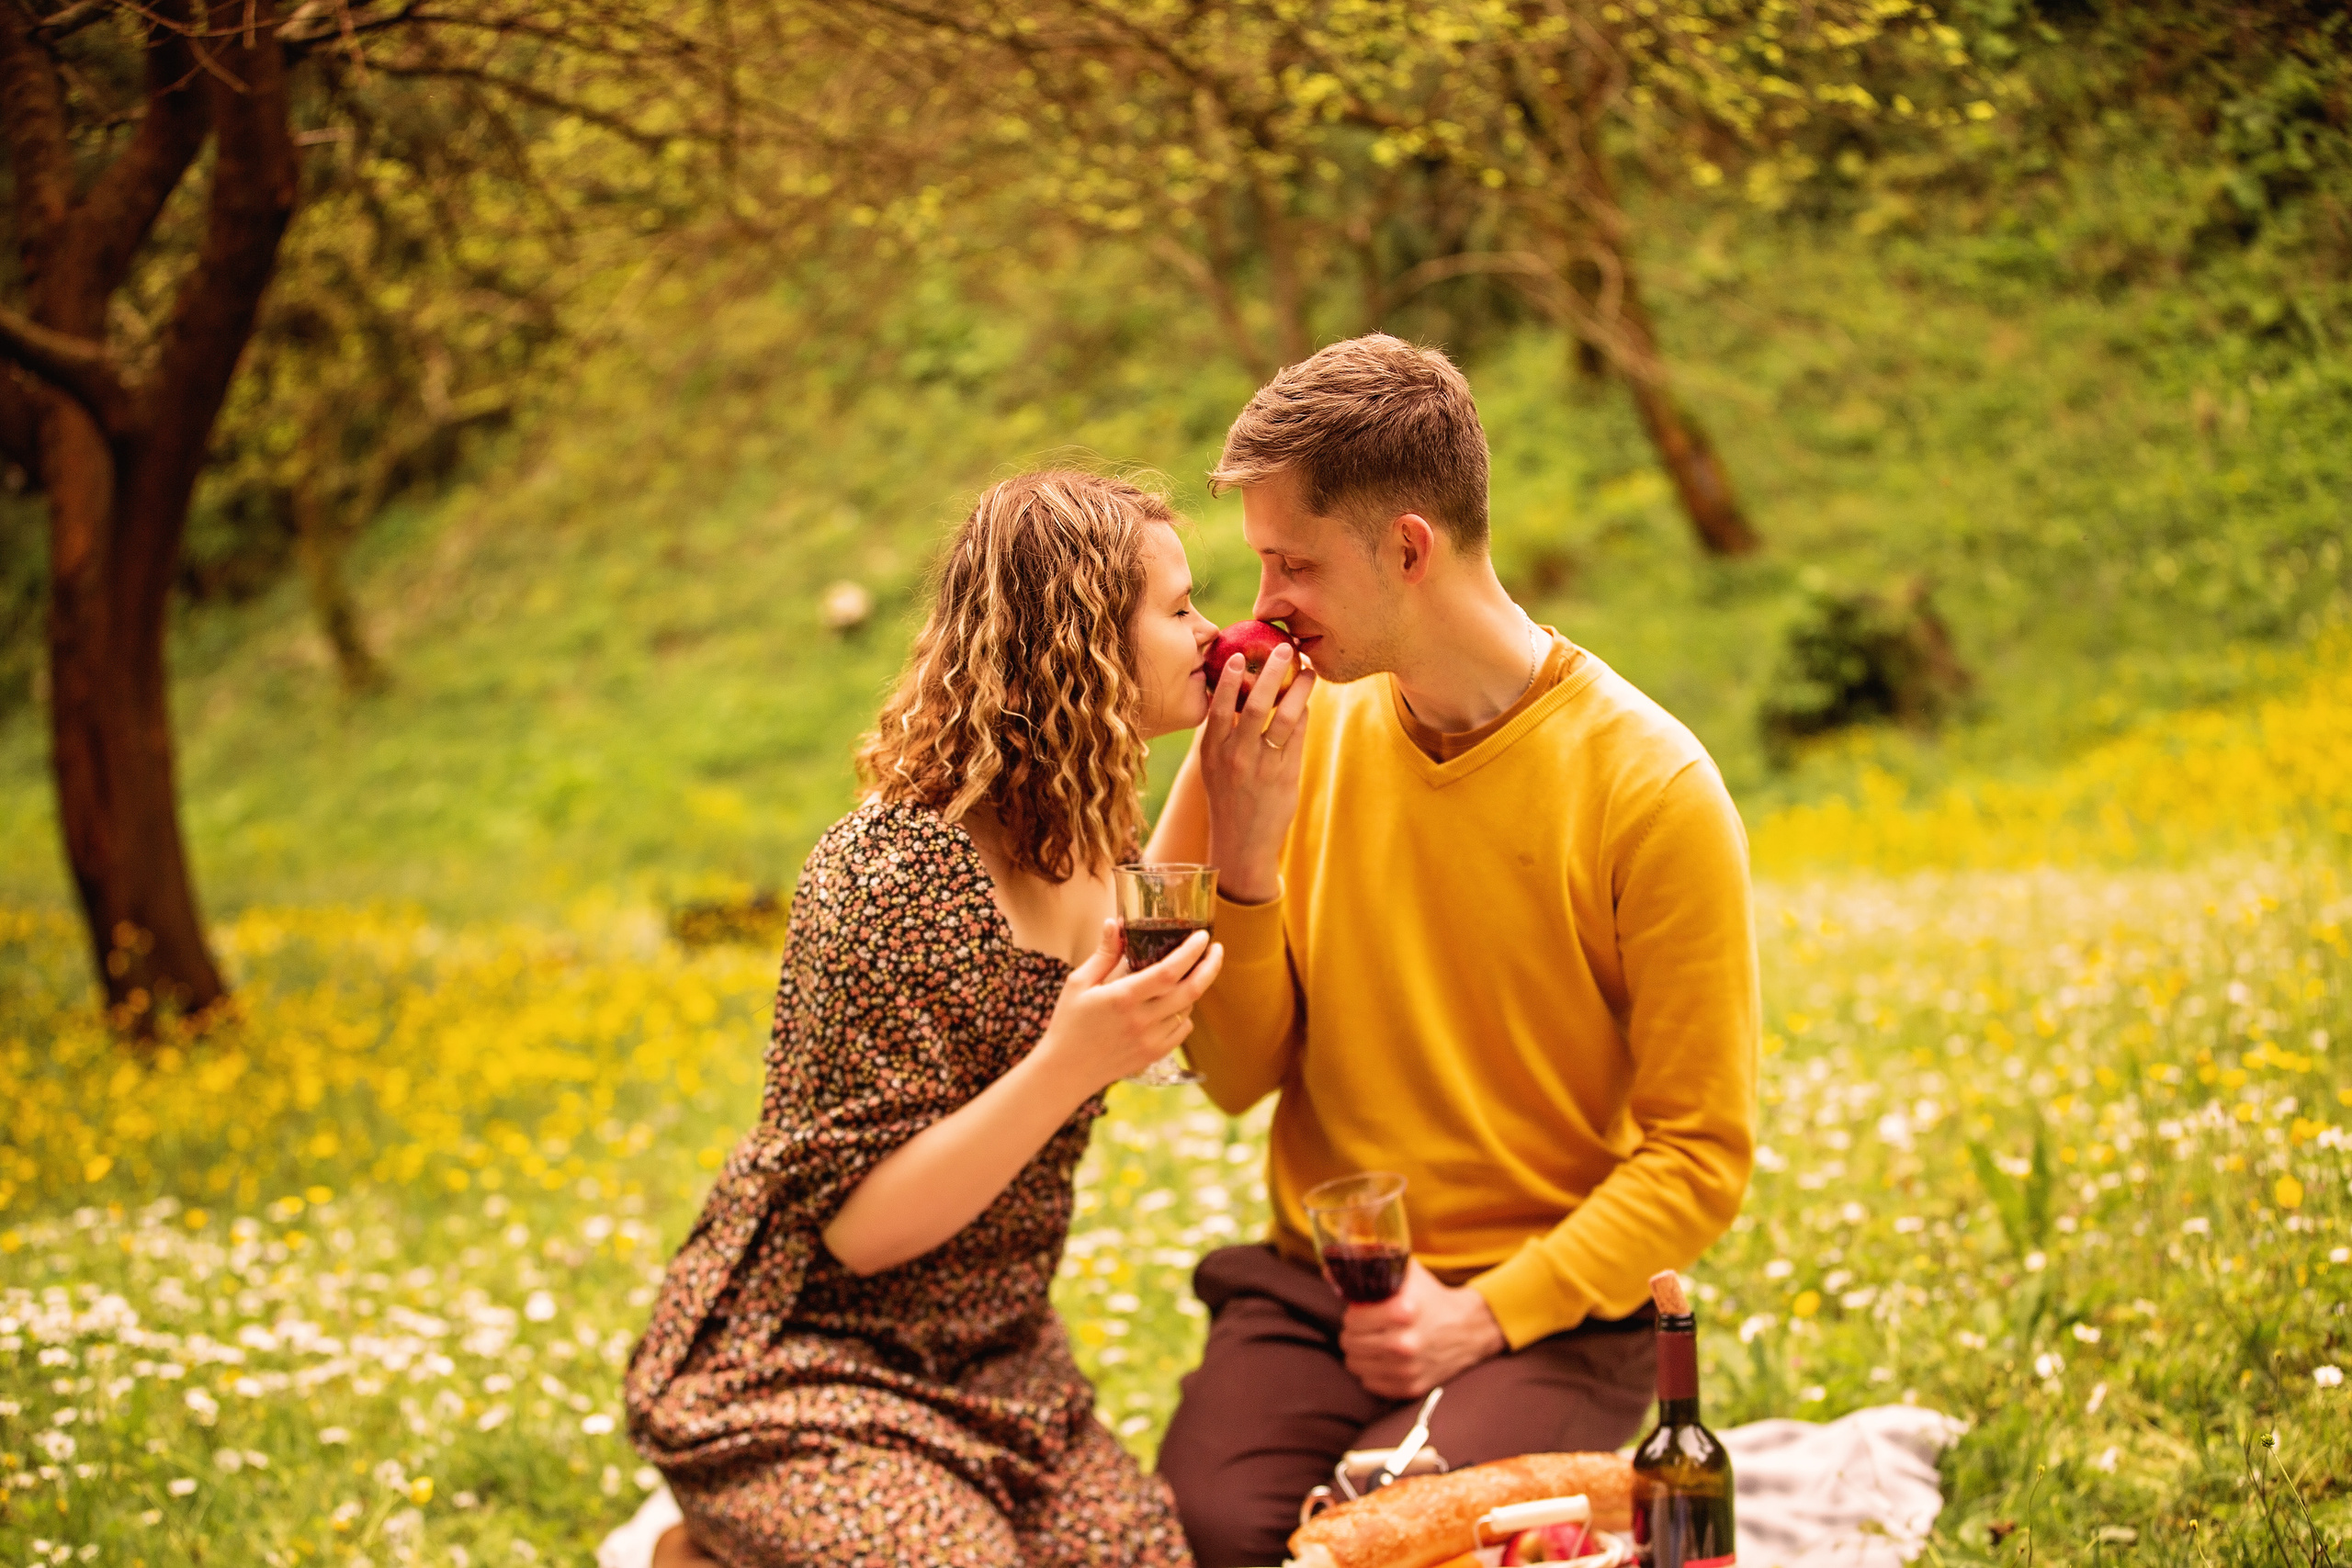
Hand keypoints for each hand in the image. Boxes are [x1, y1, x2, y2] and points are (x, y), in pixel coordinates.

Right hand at [1034, 919, 1224, 1091]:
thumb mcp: (1078, 983)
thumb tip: (1115, 923)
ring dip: (1193, 988)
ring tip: (1188, 973)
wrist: (1066, 1071)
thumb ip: (1103, 954)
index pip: (1168, 971)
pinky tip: (1175, 1003)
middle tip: (1215, 949)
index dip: (1191, 952)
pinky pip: (1182, 1029)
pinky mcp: (1154, 1055)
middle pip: (1191, 990)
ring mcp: (1150, 1040)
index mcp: (1123, 998)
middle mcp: (1141, 1020)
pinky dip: (1185, 1013)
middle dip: (1209, 966)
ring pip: (1188, 1009)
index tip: (1203, 936)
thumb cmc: (1068, 1023)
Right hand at [1197, 642, 1316, 903]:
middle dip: (1272, 672)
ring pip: (1285, 717)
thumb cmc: (1227, 797)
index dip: (1230, 678)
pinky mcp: (1286, 776)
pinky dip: (1303, 714)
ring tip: (1308, 671)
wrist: (1241, 843)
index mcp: (1213, 751)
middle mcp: (1236, 756)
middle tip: (1285, 649)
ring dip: (1299, 689)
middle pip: (1255, 704)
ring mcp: (1262, 766)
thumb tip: (1229, 692)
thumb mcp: (1211, 766)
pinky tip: (1306, 702)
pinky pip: (1298, 736)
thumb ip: (1219, 733)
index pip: (1220, 707)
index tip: (1239, 654)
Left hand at [1337, 1259, 1506, 1398]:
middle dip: (1354, 1333)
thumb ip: (1370, 1266)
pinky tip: (1384, 1358)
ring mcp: (1407, 1369)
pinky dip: (1372, 1371)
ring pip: (1355, 1364)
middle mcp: (1404, 1343)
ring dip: (1360, 1352)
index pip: (1352, 1319)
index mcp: (1402, 1312)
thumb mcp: (1405, 1274)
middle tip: (1366, 1327)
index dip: (1354, 1313)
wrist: (1468, 1329)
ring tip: (1373, 1341)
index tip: (1363, 1310)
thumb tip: (1330, 1270)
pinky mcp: (1410, 1388)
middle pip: (1350, 1343)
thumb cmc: (1431, 1299)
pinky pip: (1370, 1383)